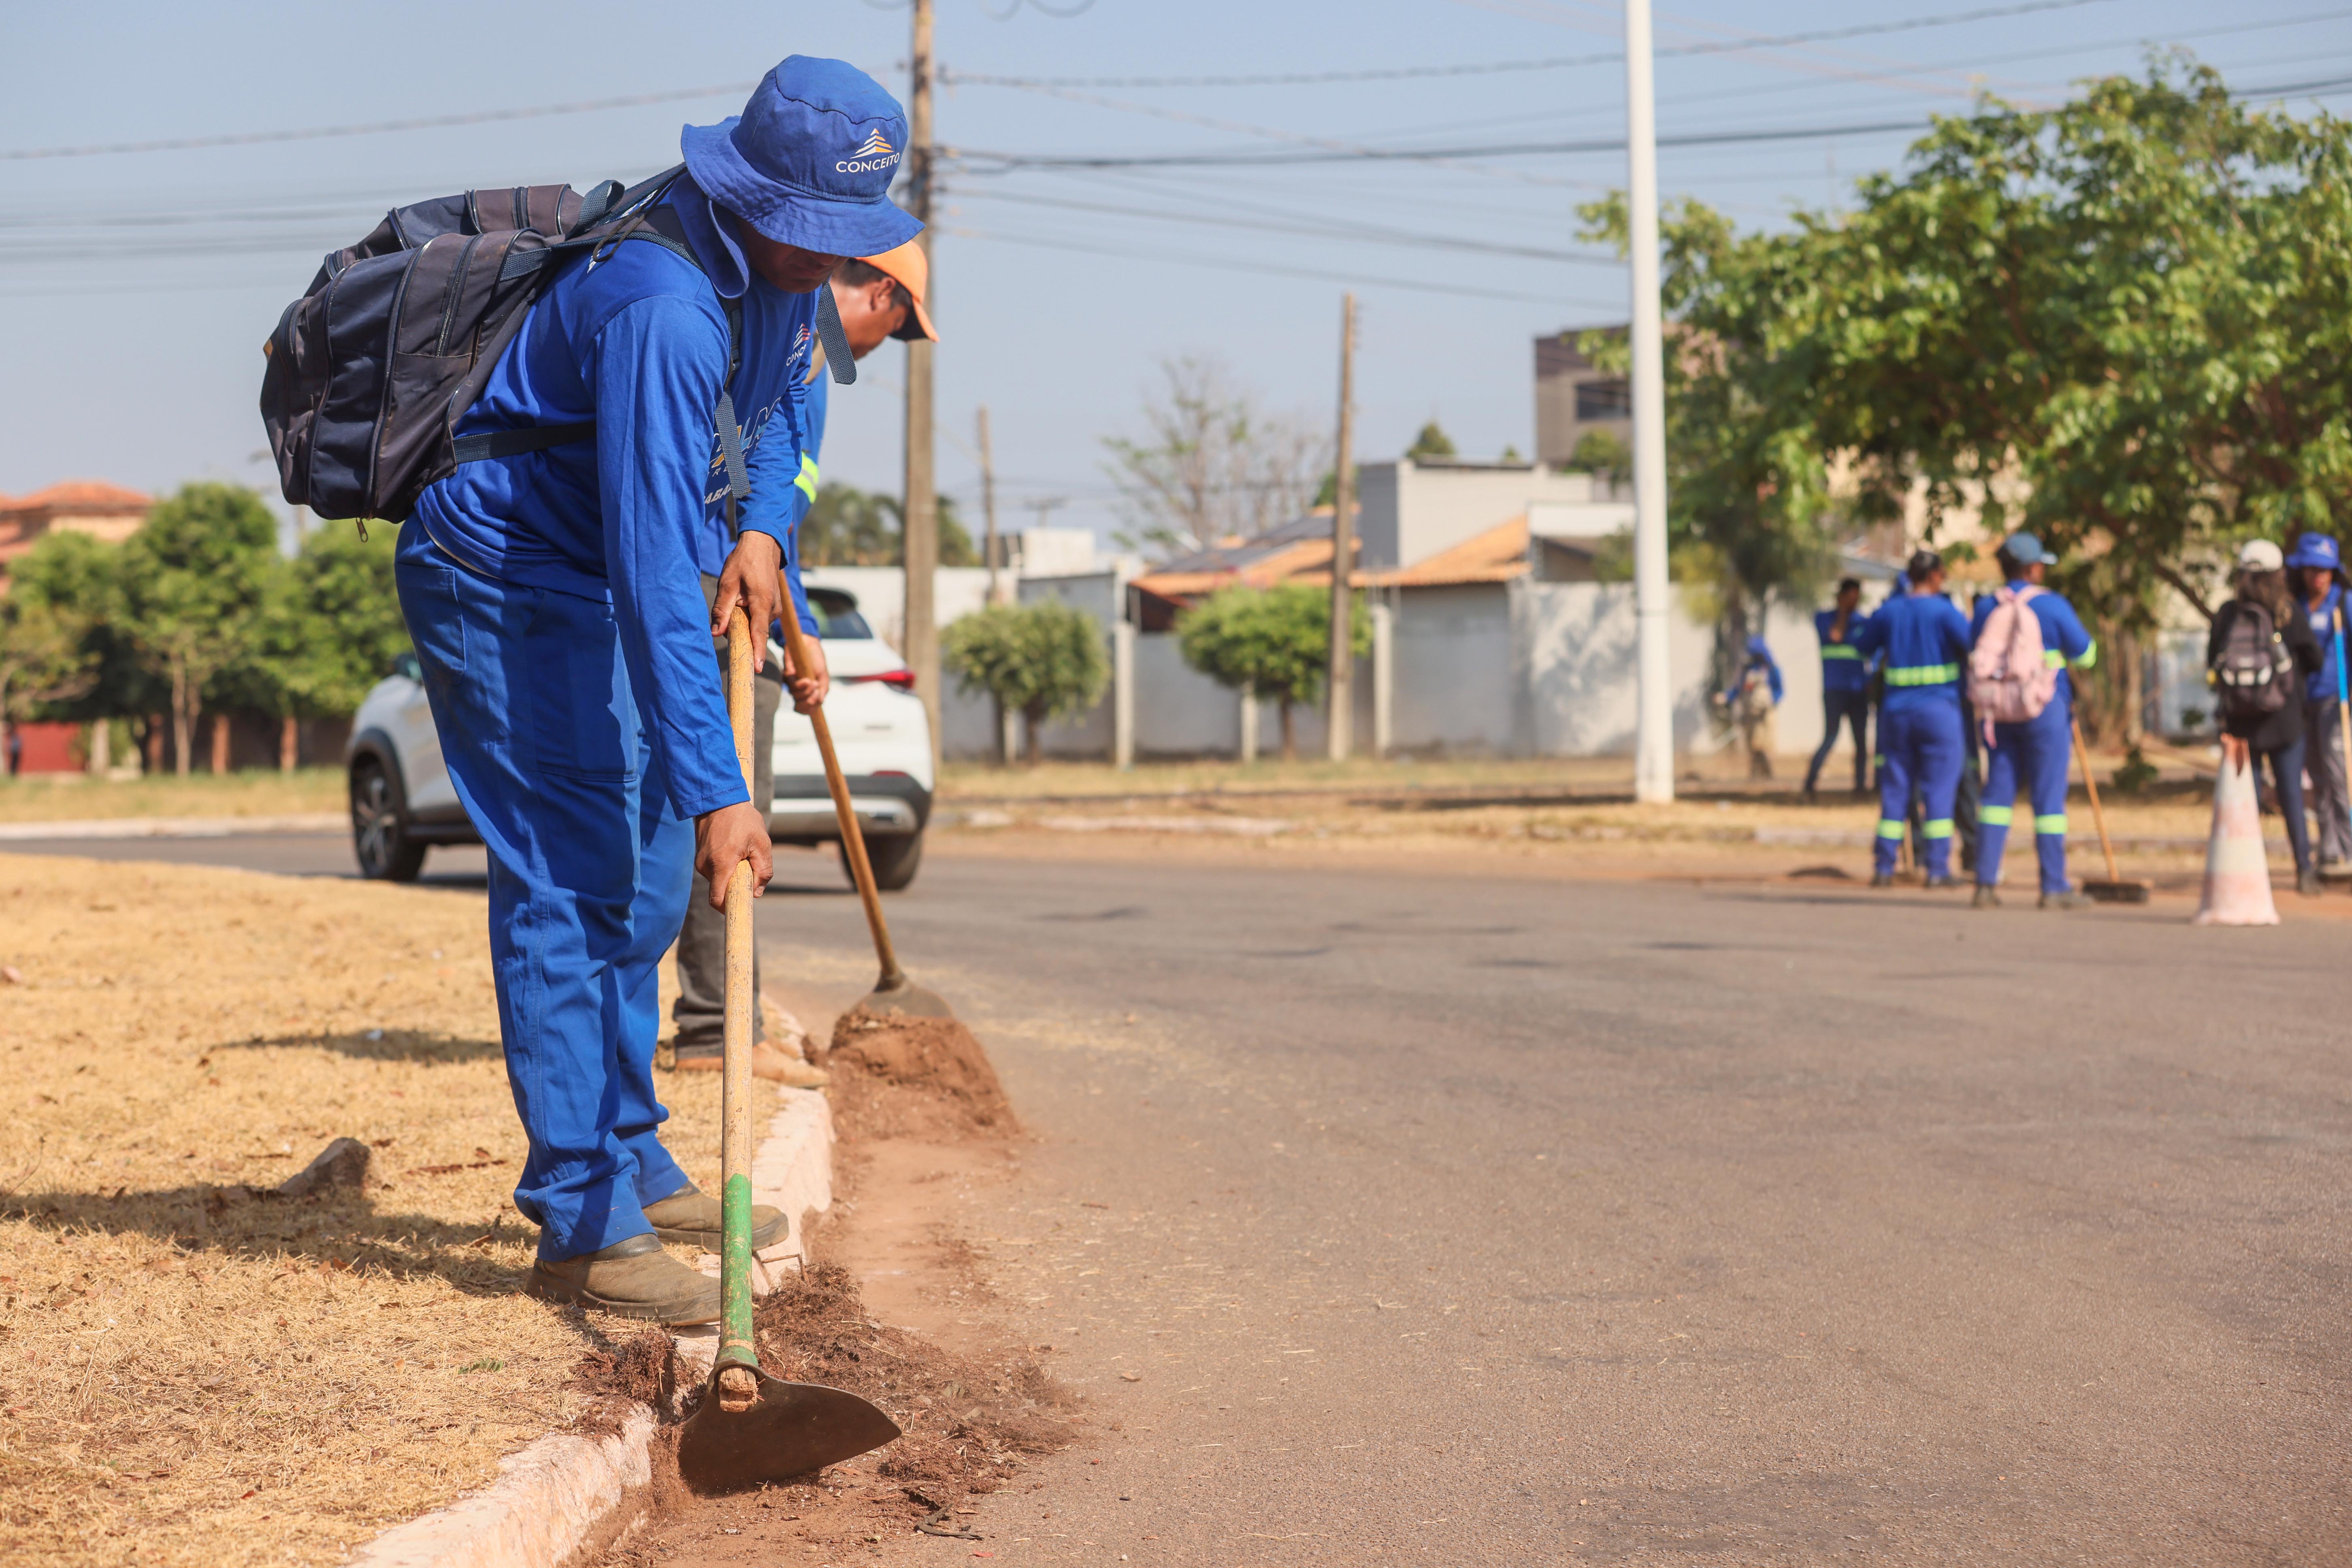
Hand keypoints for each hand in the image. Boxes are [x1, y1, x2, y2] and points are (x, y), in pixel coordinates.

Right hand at [694, 801, 773, 910]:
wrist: (718, 797)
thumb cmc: (742, 819)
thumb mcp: (761, 843)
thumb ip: (763, 871)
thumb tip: (757, 892)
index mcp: (721, 865)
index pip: (717, 900)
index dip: (728, 909)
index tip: (741, 908)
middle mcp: (705, 866)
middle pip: (721, 889)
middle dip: (736, 885)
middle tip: (749, 865)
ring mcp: (700, 860)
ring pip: (719, 879)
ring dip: (732, 873)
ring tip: (741, 851)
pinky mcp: (699, 856)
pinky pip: (715, 869)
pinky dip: (726, 866)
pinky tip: (733, 848)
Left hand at [710, 531, 782, 672]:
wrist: (763, 545)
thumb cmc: (744, 561)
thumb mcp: (727, 583)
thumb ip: (721, 610)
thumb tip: (716, 633)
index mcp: (762, 603)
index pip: (759, 634)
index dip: (757, 652)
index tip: (756, 669)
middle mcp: (773, 608)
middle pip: (755, 632)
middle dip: (741, 632)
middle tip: (728, 615)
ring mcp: (775, 608)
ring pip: (756, 625)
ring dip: (744, 621)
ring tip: (735, 600)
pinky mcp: (773, 606)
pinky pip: (759, 618)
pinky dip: (749, 616)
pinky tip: (742, 600)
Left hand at [782, 631, 828, 713]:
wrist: (809, 643)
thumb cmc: (816, 660)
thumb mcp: (823, 676)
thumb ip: (823, 690)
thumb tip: (820, 702)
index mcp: (808, 692)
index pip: (805, 709)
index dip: (809, 710)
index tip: (817, 703)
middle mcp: (799, 690)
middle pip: (799, 705)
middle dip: (808, 701)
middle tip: (816, 691)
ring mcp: (792, 682)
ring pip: (795, 695)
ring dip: (806, 691)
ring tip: (813, 682)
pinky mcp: (787, 674)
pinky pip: (791, 684)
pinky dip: (800, 684)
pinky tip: (807, 680)